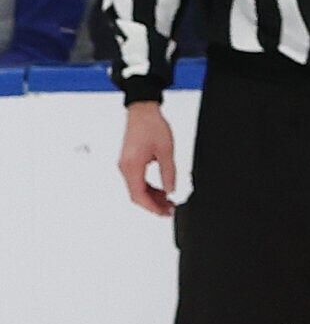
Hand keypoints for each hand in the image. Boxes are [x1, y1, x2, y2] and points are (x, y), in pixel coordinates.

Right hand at [119, 101, 175, 215]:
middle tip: (170, 210)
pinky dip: (149, 188)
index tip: (165, 213)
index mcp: (132, 166)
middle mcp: (125, 167)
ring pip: (137, 189)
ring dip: (152, 197)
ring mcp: (125, 165)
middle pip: (136, 195)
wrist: (142, 111)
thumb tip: (170, 191)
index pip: (139, 196)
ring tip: (168, 202)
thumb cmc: (151, 126)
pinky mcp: (129, 161)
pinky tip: (161, 190)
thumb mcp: (166, 151)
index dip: (152, 207)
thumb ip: (168, 173)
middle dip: (153, 205)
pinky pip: (137, 181)